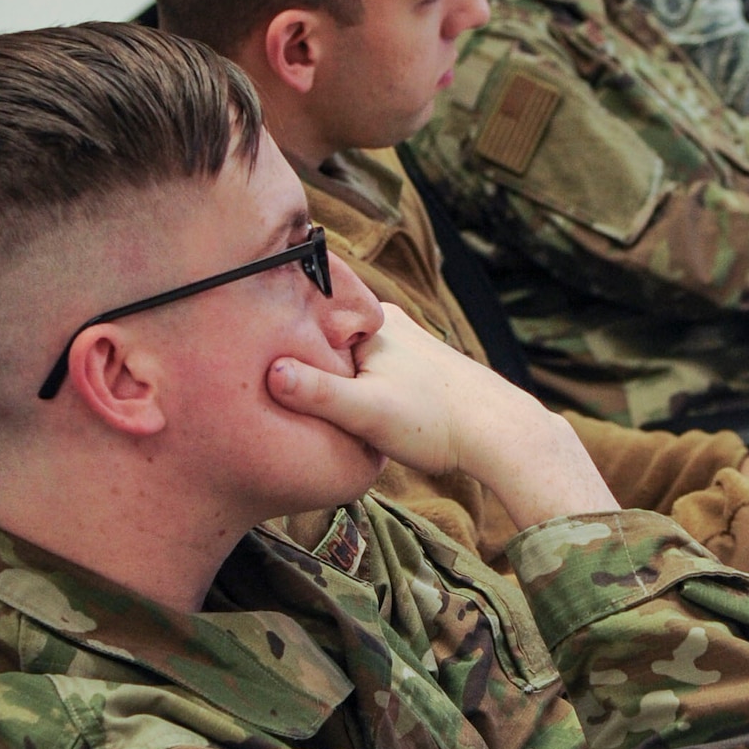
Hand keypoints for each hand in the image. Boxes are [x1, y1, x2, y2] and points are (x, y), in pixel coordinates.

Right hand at [268, 302, 615, 528]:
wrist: (499, 434)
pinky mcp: (418, 368)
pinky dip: (356, 383)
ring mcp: (406, 344)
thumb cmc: (434, 422)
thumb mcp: (367, 412)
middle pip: (326, 335)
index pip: (307, 314)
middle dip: (303, 354)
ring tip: (304, 400)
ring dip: (330, 372)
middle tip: (267, 379)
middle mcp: (390, 323)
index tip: (249, 354)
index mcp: (372, 322)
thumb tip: (271, 372)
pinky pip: (371, 369)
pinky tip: (349, 406)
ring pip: (350, 354)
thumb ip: (318, 394)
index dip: (279, 334)